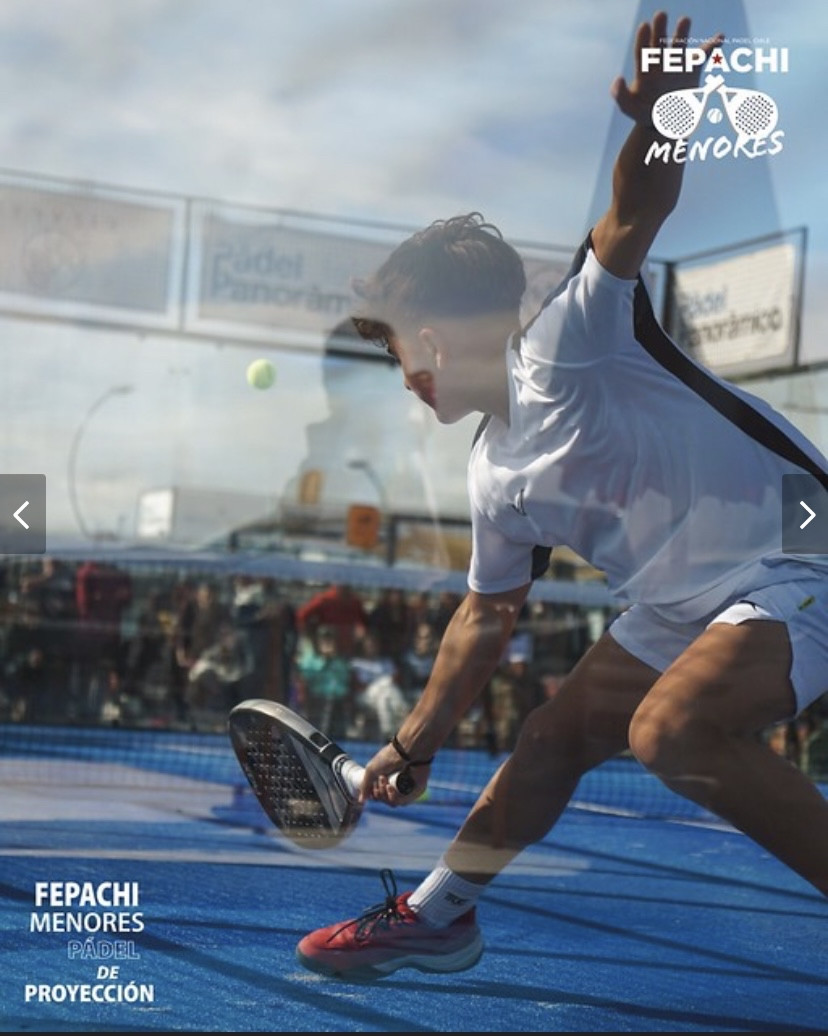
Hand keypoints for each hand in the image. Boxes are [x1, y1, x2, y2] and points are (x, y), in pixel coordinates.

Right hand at [358, 741, 430, 805]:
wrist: (405, 752)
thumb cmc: (388, 758)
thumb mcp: (371, 770)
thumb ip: (365, 786)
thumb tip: (362, 801)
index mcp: (387, 780)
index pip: (378, 795)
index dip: (373, 793)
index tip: (373, 784)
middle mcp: (396, 786)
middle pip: (384, 799)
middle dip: (378, 792)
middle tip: (382, 778)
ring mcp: (405, 790)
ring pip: (391, 802)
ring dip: (384, 793)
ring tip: (385, 780)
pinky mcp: (413, 792)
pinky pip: (400, 802)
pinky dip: (392, 797)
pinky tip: (390, 787)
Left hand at [611, 11, 723, 125]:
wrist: (663, 123)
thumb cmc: (643, 112)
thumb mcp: (629, 107)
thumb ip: (620, 95)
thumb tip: (618, 79)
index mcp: (644, 67)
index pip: (642, 50)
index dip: (643, 39)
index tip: (644, 26)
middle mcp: (660, 61)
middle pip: (660, 42)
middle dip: (660, 28)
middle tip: (660, 15)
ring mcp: (677, 63)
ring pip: (680, 44)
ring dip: (682, 32)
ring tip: (684, 20)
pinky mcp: (692, 69)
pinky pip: (703, 54)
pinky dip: (711, 45)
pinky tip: (719, 37)